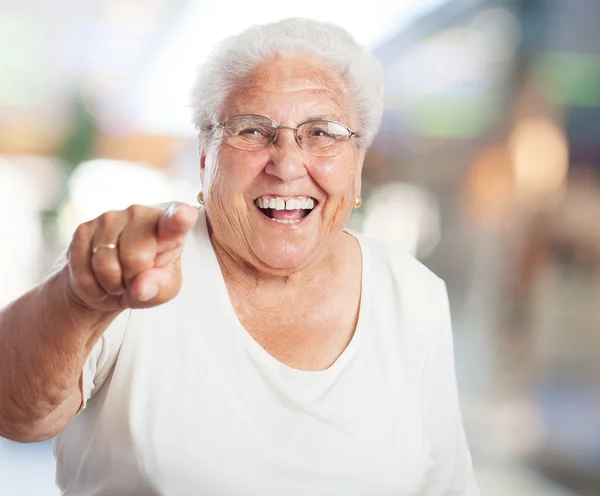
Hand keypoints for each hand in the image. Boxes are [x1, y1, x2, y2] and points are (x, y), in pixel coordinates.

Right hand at [63, 203, 197, 312]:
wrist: (107, 284)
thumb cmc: (147, 281)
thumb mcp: (163, 290)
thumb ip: (158, 288)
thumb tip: (140, 288)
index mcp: (169, 225)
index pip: (176, 219)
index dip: (180, 218)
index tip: (183, 217)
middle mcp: (140, 213)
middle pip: (135, 256)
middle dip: (132, 280)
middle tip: (134, 282)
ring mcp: (109, 218)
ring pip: (105, 264)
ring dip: (111, 285)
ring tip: (117, 281)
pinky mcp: (83, 229)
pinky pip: (83, 270)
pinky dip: (91, 286)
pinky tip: (99, 279)